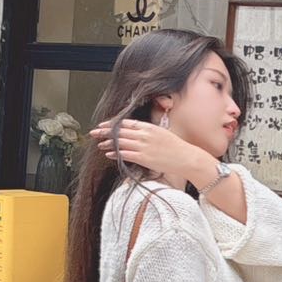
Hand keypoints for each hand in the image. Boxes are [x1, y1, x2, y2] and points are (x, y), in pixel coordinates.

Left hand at [92, 119, 213, 188]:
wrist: (187, 158)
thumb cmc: (177, 147)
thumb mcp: (163, 133)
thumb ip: (149, 132)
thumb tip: (137, 133)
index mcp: (149, 127)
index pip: (126, 123)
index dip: (112, 124)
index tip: (103, 125)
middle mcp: (145, 135)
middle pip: (120, 132)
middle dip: (105, 132)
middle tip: (94, 133)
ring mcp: (144, 146)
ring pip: (120, 143)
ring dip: (108, 143)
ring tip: (100, 144)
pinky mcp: (144, 158)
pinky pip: (126, 154)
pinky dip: (116, 154)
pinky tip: (109, 154)